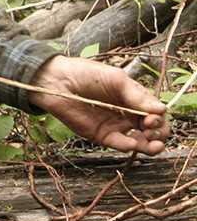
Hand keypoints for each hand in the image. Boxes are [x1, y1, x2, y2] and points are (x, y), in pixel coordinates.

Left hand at [31, 55, 169, 154]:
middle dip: (159, 132)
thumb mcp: (116, 79)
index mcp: (133, 98)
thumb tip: (162, 109)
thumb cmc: (86, 74)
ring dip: (151, 146)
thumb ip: (137, 95)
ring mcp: (116, 125)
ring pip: (142, 142)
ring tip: (152, 143)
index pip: (156, 112)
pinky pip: (121, 144)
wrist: (57, 81)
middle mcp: (128, 113)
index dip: (160, 117)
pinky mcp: (102, 135)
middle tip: (151, 128)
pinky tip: (132, 143)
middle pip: (154, 129)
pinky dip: (130, 146)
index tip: (153, 117)